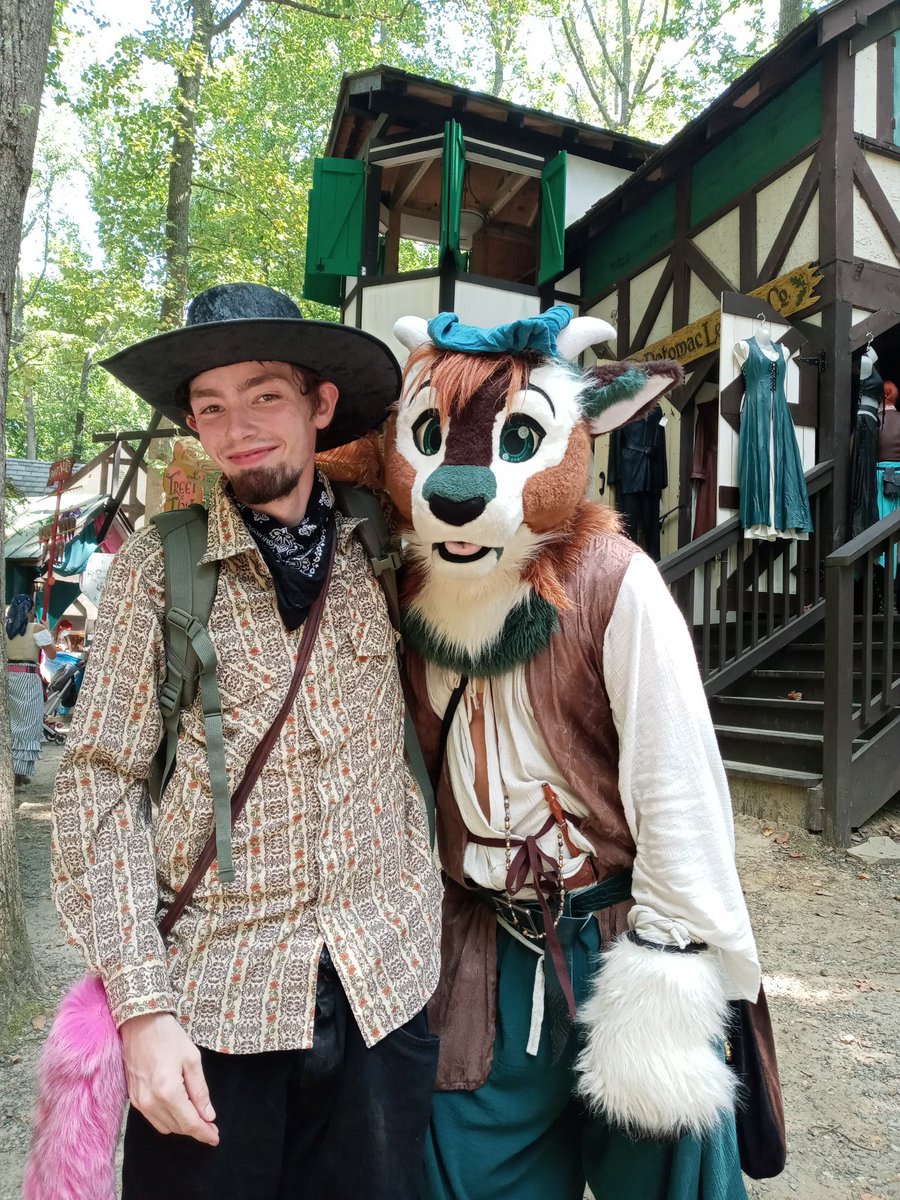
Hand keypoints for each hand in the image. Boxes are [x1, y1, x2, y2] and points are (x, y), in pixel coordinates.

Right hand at [120, 1012, 218, 1144]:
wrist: (139, 1024)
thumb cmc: (168, 1037)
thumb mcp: (192, 1059)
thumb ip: (200, 1090)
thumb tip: (208, 1115)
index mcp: (168, 1091)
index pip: (189, 1123)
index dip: (204, 1133)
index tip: (215, 1138)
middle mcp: (150, 1102)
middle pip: (177, 1128)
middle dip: (195, 1129)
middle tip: (211, 1124)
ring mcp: (139, 1102)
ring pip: (164, 1127)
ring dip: (181, 1125)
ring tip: (196, 1116)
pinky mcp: (133, 1099)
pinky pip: (153, 1118)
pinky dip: (167, 1118)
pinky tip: (178, 1108)